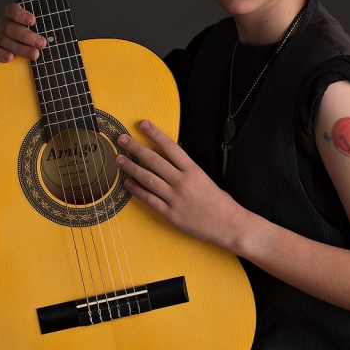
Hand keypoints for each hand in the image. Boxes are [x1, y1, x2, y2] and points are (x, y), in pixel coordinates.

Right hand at [0, 3, 46, 62]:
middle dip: (27, 36)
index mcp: (13, 13)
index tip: (33, 21)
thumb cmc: (38, 32)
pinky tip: (11, 58)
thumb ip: (47, 23)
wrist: (32, 46)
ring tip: (34, 54)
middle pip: (11, 28)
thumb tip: (55, 28)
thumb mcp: (44, 24)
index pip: (13, 10)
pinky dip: (2, 54)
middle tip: (41, 43)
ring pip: (5, 41)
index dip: (21, 15)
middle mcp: (5, 23)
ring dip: (20, 48)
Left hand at [115, 121, 247, 250]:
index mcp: (193, 171)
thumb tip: (170, 162)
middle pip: (154, 160)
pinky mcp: (170, 214)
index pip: (170, 147)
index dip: (155, 134)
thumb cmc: (221, 203)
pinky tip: (128, 183)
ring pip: (148, 179)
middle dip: (136, 148)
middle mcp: (182, 182)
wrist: (230, 225)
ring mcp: (175, 198)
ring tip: (119, 159)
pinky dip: (137, 191)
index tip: (143, 125)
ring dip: (131, 167)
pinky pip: (149, 200)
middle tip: (122, 139)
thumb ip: (188, 171)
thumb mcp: (206, 179)